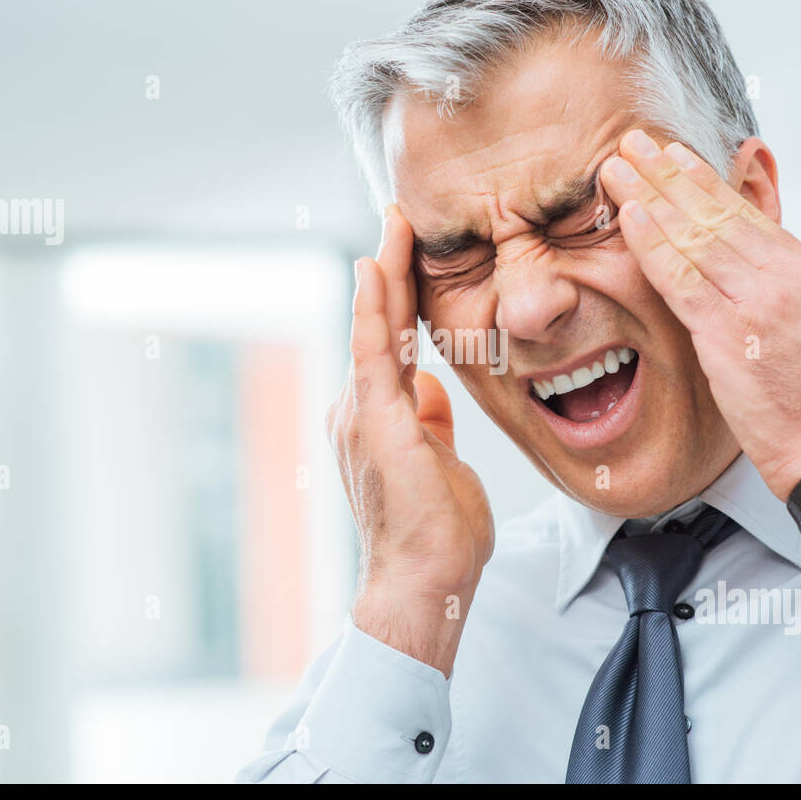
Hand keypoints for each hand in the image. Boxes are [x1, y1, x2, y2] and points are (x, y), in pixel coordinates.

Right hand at [327, 205, 493, 675]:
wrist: (425, 584)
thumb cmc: (437, 536)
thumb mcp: (441, 464)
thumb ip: (430, 422)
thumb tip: (431, 388)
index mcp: (377, 419)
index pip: (389, 342)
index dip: (397, 296)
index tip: (407, 252)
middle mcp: (359, 411)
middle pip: (376, 325)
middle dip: (389, 269)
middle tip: (400, 215)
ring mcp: (362, 416)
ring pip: (373, 329)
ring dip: (385, 273)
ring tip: (396, 223)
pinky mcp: (378, 424)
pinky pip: (373, 353)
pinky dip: (372, 308)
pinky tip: (375, 269)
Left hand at [599, 129, 800, 550]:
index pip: (752, 219)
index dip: (708, 187)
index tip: (678, 162)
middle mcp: (793, 275)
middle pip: (719, 213)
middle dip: (672, 174)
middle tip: (637, 142)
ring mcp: (763, 300)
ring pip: (696, 234)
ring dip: (651, 195)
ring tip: (618, 166)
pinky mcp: (733, 332)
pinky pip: (681, 276)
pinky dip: (652, 243)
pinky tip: (627, 217)